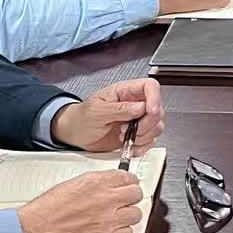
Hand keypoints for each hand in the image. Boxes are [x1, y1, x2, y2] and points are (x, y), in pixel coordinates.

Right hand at [16, 170, 144, 232]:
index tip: (127, 186)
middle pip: (136, 195)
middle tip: (124, 202)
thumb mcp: (69, 186)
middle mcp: (105, 200)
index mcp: (95, 182)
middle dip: (131, 198)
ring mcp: (107, 221)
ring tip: (116, 219)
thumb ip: (93, 185)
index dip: (128, 182)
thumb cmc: (43, 212)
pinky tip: (110, 232)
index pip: (127, 177)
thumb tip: (107, 186)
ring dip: (127, 217)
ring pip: (135, 215)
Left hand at [50, 78, 164, 152]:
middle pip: (157, 109)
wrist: (74, 134)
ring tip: (126, 138)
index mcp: (125, 91)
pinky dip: (143, 146)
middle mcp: (134, 104)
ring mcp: (136, 120)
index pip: (150, 86)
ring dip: (145, 136)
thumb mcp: (96, 111)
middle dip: (147, 124)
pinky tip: (130, 146)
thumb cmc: (81, 118)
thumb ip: (119, 109)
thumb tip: (140, 108)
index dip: (154, 98)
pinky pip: (150, 140)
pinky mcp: (136, 134)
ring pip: (156, 126)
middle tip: (132, 131)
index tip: (149, 112)